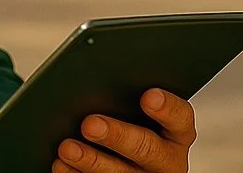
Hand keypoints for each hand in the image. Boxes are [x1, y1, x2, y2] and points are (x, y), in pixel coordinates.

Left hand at [52, 88, 195, 172]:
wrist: (125, 155)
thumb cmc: (130, 122)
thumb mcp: (139, 111)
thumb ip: (129, 98)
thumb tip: (99, 79)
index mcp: (176, 133)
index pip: (180, 118)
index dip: (166, 108)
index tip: (148, 96)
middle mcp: (167, 160)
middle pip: (148, 149)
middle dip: (118, 136)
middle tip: (90, 124)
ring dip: (92, 161)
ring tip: (67, 148)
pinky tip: (62, 165)